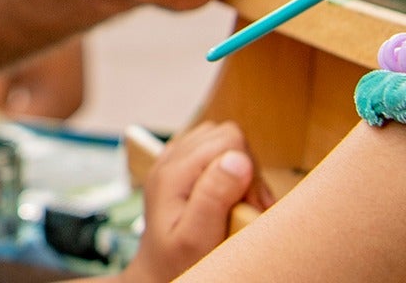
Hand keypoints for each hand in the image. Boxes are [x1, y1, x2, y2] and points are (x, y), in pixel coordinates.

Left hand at [121, 121, 264, 282]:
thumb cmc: (177, 263)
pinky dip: (227, 169)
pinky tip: (225, 195)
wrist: (157, 274)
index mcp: (173, 173)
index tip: (248, 206)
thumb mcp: (195, 238)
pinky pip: (213, 150)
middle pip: (226, 135)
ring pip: (222, 140)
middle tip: (246, 206)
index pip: (229, 140)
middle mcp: (170, 159)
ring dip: (238, 168)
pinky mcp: (181, 166)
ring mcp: (174, 160)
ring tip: (238, 203)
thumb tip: (237, 159)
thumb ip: (213, 197)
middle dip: (245, 168)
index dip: (248, 171)